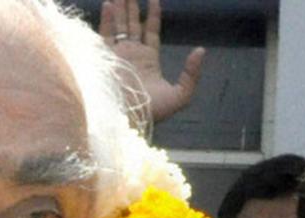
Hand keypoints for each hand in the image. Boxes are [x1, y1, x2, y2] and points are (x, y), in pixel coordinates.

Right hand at [99, 0, 204, 122]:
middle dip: (132, 8)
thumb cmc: (153, 110)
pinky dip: (106, 19)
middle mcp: (132, 54)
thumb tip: (200, 50)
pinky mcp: (104, 58)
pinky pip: (104, 35)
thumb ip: (191, 73)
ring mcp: (117, 55)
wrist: (128, 120)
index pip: (150, 32)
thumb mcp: (181, 94)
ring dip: (120, 9)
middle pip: (133, 25)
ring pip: (119, 26)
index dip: (153, 16)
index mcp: (148, 59)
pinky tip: (109, 4)